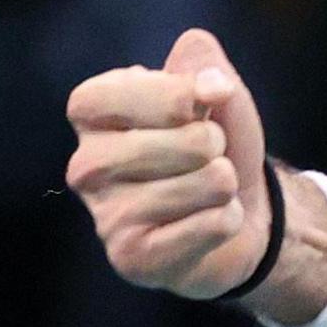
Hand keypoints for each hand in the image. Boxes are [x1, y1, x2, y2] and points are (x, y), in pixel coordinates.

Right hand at [64, 29, 274, 298]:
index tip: (201, 102)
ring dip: (224, 183)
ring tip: (208, 189)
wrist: (240, 211)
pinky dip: (228, 219)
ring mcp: (105, 216)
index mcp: (94, 115)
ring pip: (203, 182)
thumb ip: (205, 68)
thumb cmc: (217, 143)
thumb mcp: (217, 93)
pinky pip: (212, 224)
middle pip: (176, 140)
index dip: (172, 95)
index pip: (112, 94)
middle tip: (208, 153)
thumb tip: (203, 72)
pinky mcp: (131, 258)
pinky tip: (208, 221)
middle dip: (213, 142)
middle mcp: (85, 166)